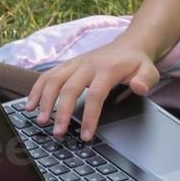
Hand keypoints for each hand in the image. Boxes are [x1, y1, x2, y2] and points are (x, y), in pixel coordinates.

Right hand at [24, 42, 159, 140]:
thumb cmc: (137, 63)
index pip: (95, 95)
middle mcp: (87, 65)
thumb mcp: (149, 71)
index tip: (85, 135)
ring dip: (44, 101)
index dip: (89, 117)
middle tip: (57, 133)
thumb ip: (146, 80)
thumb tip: (139, 88)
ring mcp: (75, 63)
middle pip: (69, 89)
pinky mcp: (67, 65)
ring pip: (53, 80)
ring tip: (40, 120)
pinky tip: (30, 105)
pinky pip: (47, 75)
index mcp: (107, 69)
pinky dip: (37, 89)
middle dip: (61, 112)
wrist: (129, 45)